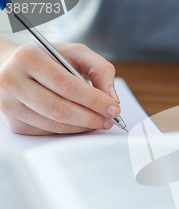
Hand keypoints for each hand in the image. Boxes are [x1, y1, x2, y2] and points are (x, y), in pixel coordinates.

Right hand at [0, 43, 119, 134]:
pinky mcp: (14, 123)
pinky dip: (70, 130)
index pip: (67, 85)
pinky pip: (49, 132)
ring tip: (99, 121)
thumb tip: (111, 97)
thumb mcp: (76, 53)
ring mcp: (10, 105)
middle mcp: (13, 81)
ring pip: (55, 125)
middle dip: (91, 118)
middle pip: (60, 109)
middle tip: (109, 120)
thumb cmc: (49, 60)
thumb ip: (99, 69)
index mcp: (28, 58)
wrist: (13, 67)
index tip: (114, 108)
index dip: (94, 100)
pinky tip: (80, 122)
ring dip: (83, 126)